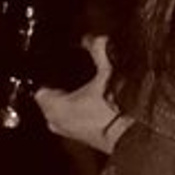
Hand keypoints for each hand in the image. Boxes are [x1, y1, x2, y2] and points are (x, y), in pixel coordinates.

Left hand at [34, 35, 131, 153]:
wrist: (134, 138)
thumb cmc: (115, 109)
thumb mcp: (107, 71)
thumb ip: (98, 48)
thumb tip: (93, 37)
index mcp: (54, 107)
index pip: (39, 85)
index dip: (49, 68)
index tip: (61, 58)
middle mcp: (56, 121)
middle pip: (52, 94)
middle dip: (63, 80)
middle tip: (79, 64)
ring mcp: (68, 130)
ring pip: (64, 104)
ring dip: (73, 92)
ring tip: (90, 77)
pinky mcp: (82, 135)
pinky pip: (74, 114)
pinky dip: (81, 103)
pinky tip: (97, 94)